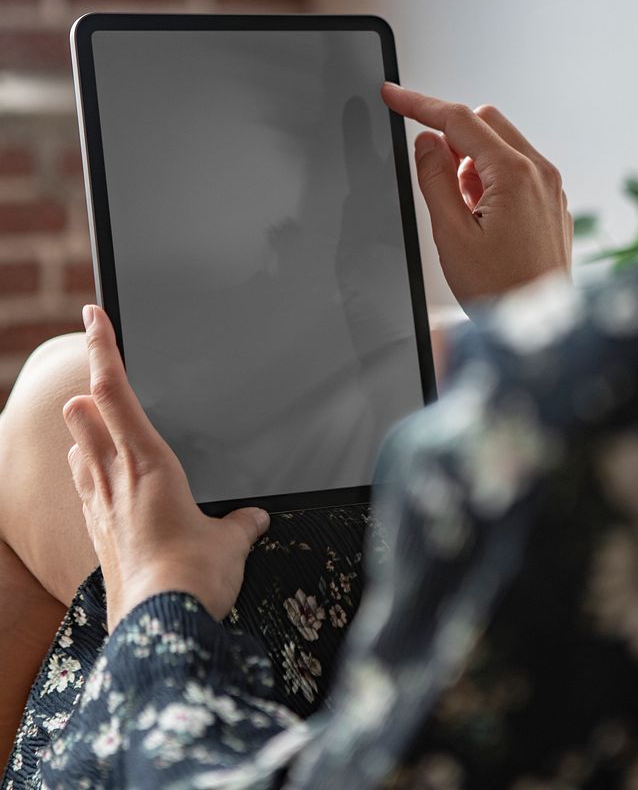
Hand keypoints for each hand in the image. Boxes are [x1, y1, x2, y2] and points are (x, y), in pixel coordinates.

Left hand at [63, 305, 268, 632]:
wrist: (157, 628)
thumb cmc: (194, 576)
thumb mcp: (230, 543)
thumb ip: (240, 525)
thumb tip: (254, 519)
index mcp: (150, 463)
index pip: (115, 390)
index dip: (102, 347)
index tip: (92, 315)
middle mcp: (117, 479)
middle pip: (84, 414)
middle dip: (89, 391)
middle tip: (99, 381)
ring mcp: (101, 509)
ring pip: (78, 452)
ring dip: (84, 435)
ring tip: (96, 428)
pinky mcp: (97, 539)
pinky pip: (85, 493)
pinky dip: (90, 479)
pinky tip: (100, 487)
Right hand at [382, 84, 572, 303]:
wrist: (540, 325)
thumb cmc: (500, 289)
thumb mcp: (451, 234)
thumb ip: (435, 180)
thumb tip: (426, 143)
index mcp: (514, 175)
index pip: (459, 120)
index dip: (419, 105)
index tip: (393, 95)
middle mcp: (540, 173)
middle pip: (486, 122)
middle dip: (452, 136)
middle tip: (433, 173)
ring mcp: (549, 188)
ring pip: (501, 145)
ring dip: (471, 161)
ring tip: (462, 212)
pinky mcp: (550, 203)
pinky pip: (516, 170)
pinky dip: (490, 179)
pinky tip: (480, 218)